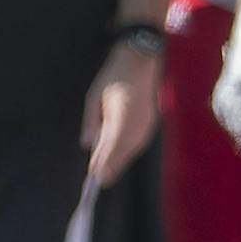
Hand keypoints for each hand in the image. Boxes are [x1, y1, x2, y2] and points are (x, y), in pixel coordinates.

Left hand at [81, 43, 159, 183]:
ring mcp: (147, 123)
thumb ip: (92, 121)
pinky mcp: (151, 121)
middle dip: (111, 166)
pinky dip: (128, 151)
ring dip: (120, 161)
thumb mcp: (94, 96)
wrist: (141, 60)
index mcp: (122, 115)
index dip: (103, 162)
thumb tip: (88, 143)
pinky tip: (120, 156)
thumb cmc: (114, 76)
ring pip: (133, 149)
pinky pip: (139, 142)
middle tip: (99, 181)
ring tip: (106, 173)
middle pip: (124, 152)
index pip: (112, 146)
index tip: (94, 176)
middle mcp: (137, 122)